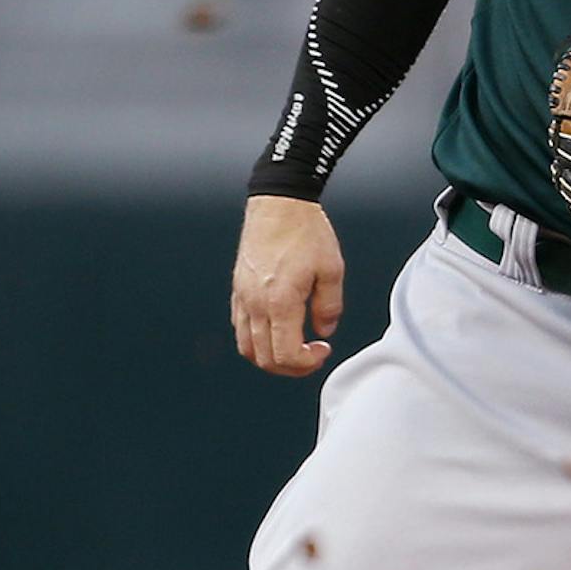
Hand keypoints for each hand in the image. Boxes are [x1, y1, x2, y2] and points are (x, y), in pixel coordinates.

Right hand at [232, 197, 344, 376]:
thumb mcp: (332, 269)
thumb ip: (329, 307)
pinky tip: (278, 329)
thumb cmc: (306, 231)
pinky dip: (257, 339)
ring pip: (247, 347)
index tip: (323, 349)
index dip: (307, 363)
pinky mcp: (238, 288)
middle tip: (312, 355)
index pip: (287, 355)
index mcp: (280, 302)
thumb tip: (324, 331)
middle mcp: (256, 303)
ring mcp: (243, 296)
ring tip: (294, 347)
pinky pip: (241, 326)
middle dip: (291, 367)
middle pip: (264, 359)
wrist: (279, 202)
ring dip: (271, 357)